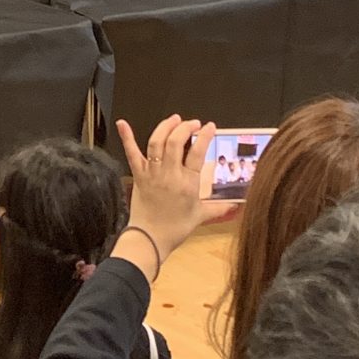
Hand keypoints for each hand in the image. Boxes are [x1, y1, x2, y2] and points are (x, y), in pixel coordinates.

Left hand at [115, 115, 216, 266]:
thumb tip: (236, 205)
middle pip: (176, 142)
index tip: (209, 127)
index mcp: (188, 183)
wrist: (150, 239)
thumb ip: (219, 208)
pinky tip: (122, 123)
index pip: (197, 153)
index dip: (204, 136)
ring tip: (174, 119)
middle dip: (185, 127)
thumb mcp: (200, 216)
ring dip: (165, 127)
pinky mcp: (138, 175)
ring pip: (157, 143)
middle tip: (192, 123)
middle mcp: (170, 175)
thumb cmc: (175, 229)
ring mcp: (153, 173)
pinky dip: (126, 137)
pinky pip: (132, 154)